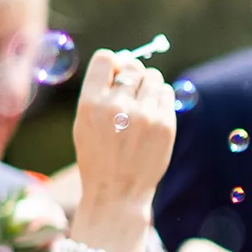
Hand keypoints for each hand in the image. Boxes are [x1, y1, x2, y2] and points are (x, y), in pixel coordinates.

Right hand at [68, 47, 176, 249]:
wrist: (117, 192)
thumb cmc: (98, 156)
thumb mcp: (84, 123)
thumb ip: (99, 92)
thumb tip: (121, 61)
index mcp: (91, 104)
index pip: (106, 59)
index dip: (113, 63)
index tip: (115, 74)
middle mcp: (118, 106)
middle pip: (132, 67)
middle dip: (132, 75)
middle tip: (131, 92)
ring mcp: (144, 116)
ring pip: (153, 78)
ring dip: (148, 86)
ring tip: (141, 106)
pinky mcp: (165, 125)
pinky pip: (167, 93)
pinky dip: (161, 98)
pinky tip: (152, 113)